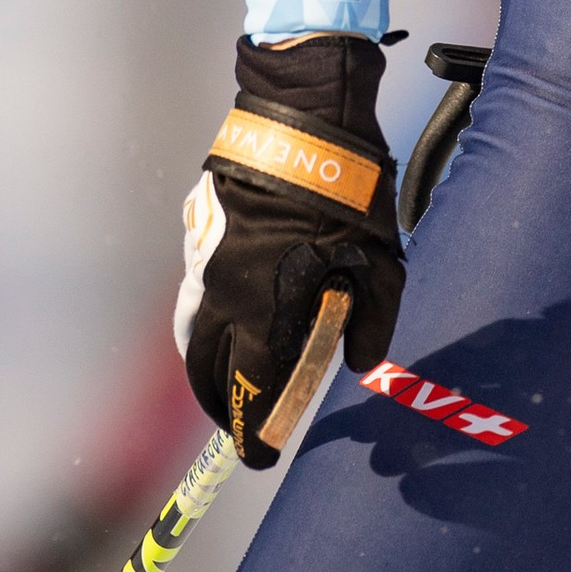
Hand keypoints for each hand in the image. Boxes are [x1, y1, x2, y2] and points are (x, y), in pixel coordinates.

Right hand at [175, 36, 403, 465]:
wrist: (304, 115)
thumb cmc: (349, 191)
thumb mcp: (380, 262)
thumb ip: (370, 322)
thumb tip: (358, 365)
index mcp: (264, 308)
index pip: (249, 390)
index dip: (251, 430)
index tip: (257, 455)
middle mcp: (222, 293)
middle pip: (203, 368)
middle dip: (219, 402)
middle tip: (238, 417)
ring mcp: (203, 259)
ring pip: (190, 329)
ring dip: (204, 360)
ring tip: (228, 372)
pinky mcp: (198, 229)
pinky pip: (195, 288)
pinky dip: (206, 314)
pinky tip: (231, 309)